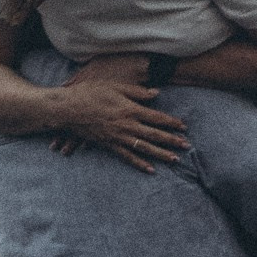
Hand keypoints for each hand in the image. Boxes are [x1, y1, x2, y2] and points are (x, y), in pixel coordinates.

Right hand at [46, 66, 186, 172]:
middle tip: (187, 146)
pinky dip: (140, 164)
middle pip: (154, 135)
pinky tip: (151, 170)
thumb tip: (156, 93)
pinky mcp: (109, 145)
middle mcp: (127, 125)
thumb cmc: (91, 93)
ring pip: (144, 148)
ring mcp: (118, 137)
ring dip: (161, 154)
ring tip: (176, 159)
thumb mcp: (115, 86)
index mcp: (130, 109)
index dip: (171, 122)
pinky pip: (127, 157)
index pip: (156, 117)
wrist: (68, 109)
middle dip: (173, 141)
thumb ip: (137, 91)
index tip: (184, 127)